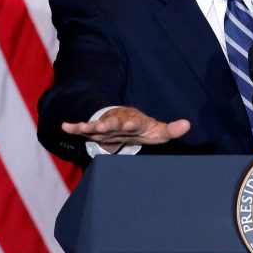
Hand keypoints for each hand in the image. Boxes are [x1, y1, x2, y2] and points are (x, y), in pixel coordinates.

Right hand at [61, 106, 190, 152]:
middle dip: (109, 124)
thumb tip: (188, 124)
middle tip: (103, 126)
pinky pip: (84, 128)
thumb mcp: (158, 130)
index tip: (132, 124)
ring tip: (81, 127)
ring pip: (97, 126)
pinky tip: (65, 126)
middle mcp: (119, 122)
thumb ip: (172, 129)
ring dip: (90, 126)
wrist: (127, 122)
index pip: (134, 123)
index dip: (133, 124)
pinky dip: (75, 127)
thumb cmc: (144, 128)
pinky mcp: (96, 129)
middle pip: (114, 123)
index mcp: (135, 122)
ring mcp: (106, 125)